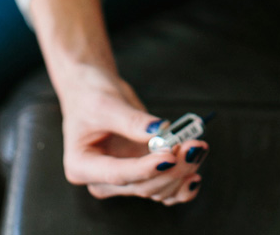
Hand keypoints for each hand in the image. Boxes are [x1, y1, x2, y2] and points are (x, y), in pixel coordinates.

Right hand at [58, 64, 207, 203]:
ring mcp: (123, 179)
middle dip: (171, 168)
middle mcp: (102, 180)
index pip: (118, 174)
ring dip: (180, 173)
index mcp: (82, 166)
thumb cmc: (90, 96)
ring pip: (156, 189)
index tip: (170, 156)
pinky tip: (196, 171)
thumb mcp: (106, 104)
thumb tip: (160, 130)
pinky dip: (181, 180)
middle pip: (142, 185)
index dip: (145, 168)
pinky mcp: (140, 172)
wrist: (92, 91)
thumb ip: (132, 121)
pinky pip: (162, 186)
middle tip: (192, 145)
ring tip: (197, 147)